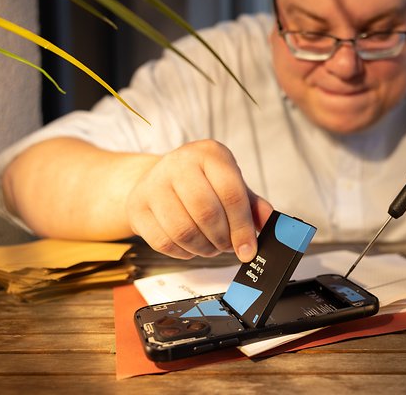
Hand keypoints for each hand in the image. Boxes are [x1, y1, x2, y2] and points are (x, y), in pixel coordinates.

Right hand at [126, 139, 272, 261]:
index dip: (243, 227)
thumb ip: (252, 204)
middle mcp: (178, 163)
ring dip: (204, 248)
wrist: (158, 177)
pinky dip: (184, 252)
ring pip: (184, 231)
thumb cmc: (202, 182)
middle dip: (223, 239)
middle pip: (206, 213)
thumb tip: (269, 223)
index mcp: (209, 153)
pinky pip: (164, 242)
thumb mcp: (231, 183)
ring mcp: (153, 184)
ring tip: (212, 246)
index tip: (249, 249)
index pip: (231, 193)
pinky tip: (192, 246)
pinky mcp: (137, 207)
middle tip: (228, 247)